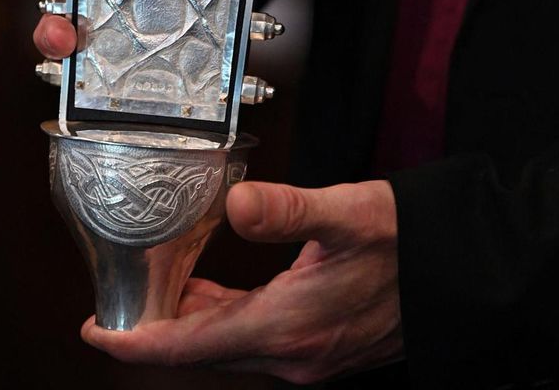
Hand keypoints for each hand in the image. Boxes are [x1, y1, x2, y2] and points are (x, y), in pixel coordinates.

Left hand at [82, 177, 402, 382]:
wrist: (462, 274)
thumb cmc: (408, 240)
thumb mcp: (348, 213)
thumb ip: (289, 210)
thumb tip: (238, 203)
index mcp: (289, 327)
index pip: (191, 347)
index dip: (138, 342)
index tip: (96, 331)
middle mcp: (294, 354)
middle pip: (203, 351)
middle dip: (156, 328)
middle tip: (116, 299)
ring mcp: (310, 355)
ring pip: (228, 344)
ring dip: (189, 322)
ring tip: (155, 286)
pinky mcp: (322, 345)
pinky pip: (254, 338)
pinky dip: (222, 317)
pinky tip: (211, 291)